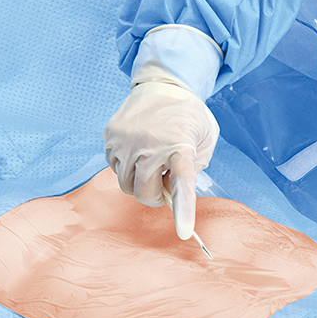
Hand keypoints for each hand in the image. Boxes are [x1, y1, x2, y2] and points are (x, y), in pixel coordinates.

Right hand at [103, 80, 218, 239]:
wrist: (162, 84)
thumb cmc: (188, 115)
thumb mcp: (206, 138)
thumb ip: (196, 167)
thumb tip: (170, 189)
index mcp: (180, 147)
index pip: (182, 184)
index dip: (183, 210)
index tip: (184, 232)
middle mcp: (150, 145)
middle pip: (144, 194)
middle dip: (155, 195)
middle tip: (164, 178)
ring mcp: (126, 140)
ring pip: (126, 184)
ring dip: (139, 181)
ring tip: (151, 162)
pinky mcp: (110, 136)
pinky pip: (113, 168)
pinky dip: (125, 167)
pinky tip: (137, 151)